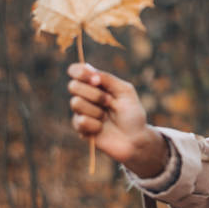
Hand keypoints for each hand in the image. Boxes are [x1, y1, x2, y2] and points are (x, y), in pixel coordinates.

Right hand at [67, 63, 166, 177]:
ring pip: (76, 103)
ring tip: (106, 117)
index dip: (80, 72)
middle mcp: (85, 95)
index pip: (76, 70)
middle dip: (95, 95)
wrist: (135, 138)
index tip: (96, 80)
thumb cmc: (132, 113)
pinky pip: (80, 121)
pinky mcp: (80, 127)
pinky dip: (95, 125)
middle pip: (73, 86)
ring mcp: (81, 111)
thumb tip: (88, 69)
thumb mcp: (125, 91)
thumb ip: (107, 79)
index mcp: (96, 83)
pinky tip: (101, 128)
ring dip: (96, 110)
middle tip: (110, 102)